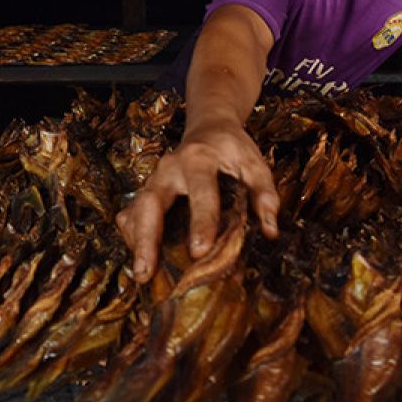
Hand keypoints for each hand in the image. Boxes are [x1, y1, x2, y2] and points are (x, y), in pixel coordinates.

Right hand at [115, 120, 279, 282]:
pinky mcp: (145, 190)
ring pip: (135, 210)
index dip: (201, 222)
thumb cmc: (233, 149)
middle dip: (147, 238)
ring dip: (137, 242)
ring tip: (142, 274)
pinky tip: (142, 259)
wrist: (209, 127)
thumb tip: (270, 230)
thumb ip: (264, 193)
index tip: (200, 251)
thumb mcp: (254, 163)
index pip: (200, 192)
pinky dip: (133, 237)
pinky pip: (130, 214)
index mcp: (199, 158)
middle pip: (150, 202)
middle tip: (147, 272)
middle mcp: (169, 168)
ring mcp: (153, 179)